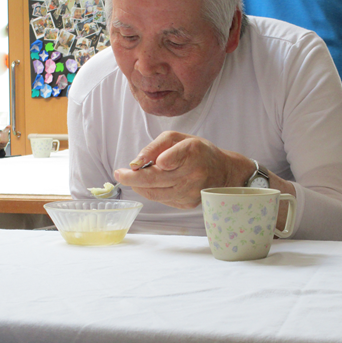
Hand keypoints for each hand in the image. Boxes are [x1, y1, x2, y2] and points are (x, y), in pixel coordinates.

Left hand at [114, 131, 251, 208]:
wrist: (223, 172)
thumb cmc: (198, 151)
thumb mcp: (179, 138)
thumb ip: (156, 146)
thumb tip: (136, 163)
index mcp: (192, 152)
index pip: (166, 160)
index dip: (148, 161)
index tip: (134, 164)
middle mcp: (193, 174)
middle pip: (155, 180)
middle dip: (131, 178)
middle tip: (118, 174)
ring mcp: (191, 192)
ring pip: (155, 193)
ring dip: (139, 186)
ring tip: (131, 179)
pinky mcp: (188, 204)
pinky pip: (163, 199)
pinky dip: (152, 192)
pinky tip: (151, 185)